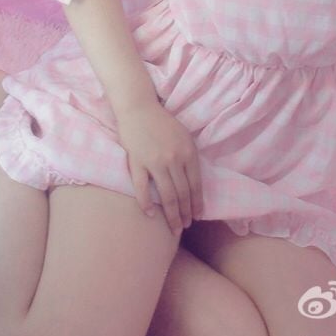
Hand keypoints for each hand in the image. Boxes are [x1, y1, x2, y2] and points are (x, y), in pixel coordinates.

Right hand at [116, 95, 203, 234]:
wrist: (139, 109)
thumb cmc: (163, 122)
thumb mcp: (184, 136)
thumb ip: (189, 157)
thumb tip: (194, 181)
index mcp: (188, 152)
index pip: (195, 184)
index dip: (197, 203)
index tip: (197, 216)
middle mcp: (174, 159)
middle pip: (182, 193)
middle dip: (185, 213)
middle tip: (185, 226)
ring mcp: (155, 162)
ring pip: (166, 195)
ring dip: (171, 214)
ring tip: (174, 227)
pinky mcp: (137, 162)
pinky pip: (142, 188)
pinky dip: (146, 203)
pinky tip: (150, 214)